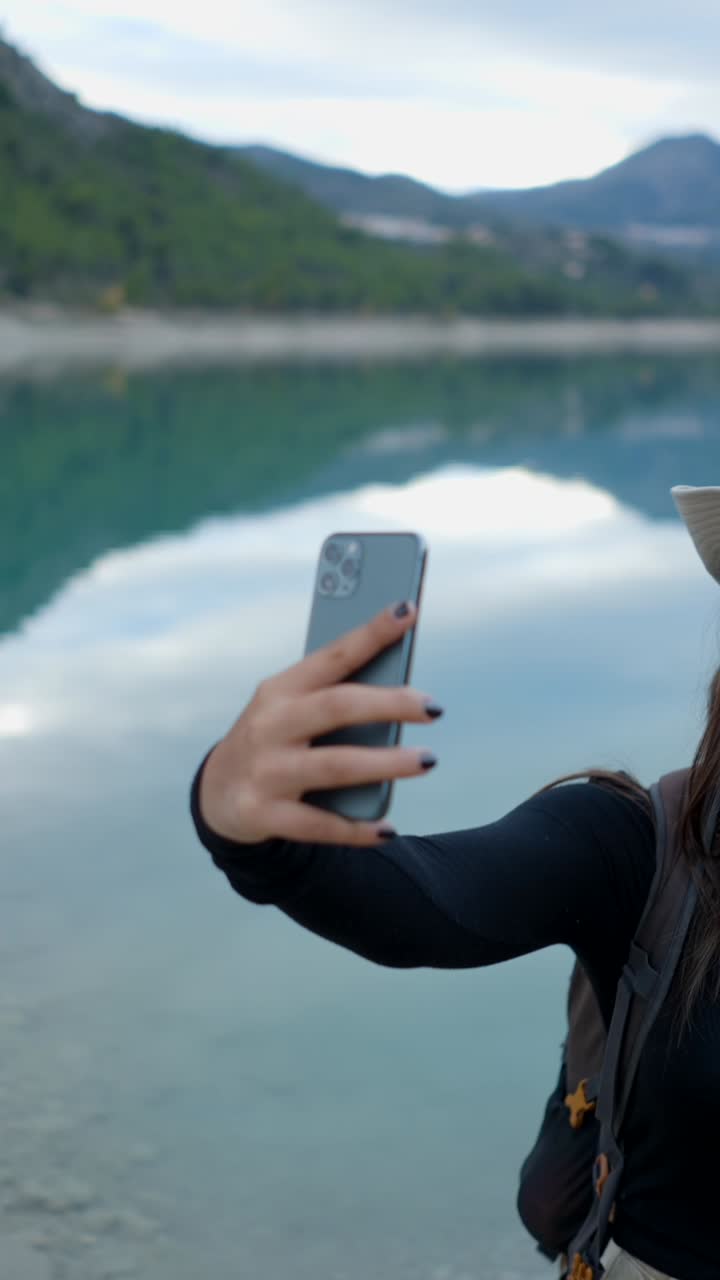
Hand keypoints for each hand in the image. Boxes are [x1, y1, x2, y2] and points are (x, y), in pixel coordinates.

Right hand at [198, 600, 440, 846]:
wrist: (217, 793)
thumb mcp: (290, 709)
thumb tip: (399, 688)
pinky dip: (356, 828)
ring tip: (425, 759)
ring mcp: (266, 771)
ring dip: (385, 763)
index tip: (408, 611)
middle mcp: (270, 725)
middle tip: (433, 707)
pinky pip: (318, 824)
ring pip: (335, 766)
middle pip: (337, 707)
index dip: (371, 633)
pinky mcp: (265, 813)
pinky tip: (387, 828)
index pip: (333, 655)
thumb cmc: (274, 739)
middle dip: (389, 703)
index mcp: (281, 689)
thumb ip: (332, 697)